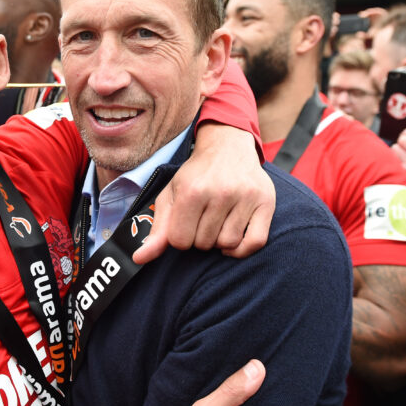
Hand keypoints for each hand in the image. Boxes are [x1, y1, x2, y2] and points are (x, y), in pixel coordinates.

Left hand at [135, 125, 273, 263]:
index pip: (180, 241)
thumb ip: (157, 229)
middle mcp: (220, 193)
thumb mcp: (170, 195)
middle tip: (203, 218)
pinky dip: (242, 249)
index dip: (180, 237)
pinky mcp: (266, 202)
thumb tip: (139, 259)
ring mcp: (245, 197)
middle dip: (200, 237)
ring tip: (218, 221)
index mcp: (192, 191)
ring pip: (228, 245)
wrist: (227, 147)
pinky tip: (233, 238)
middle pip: (204, 244)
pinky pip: (255, 243)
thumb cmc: (196, 175)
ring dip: (220, 241)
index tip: (185, 223)